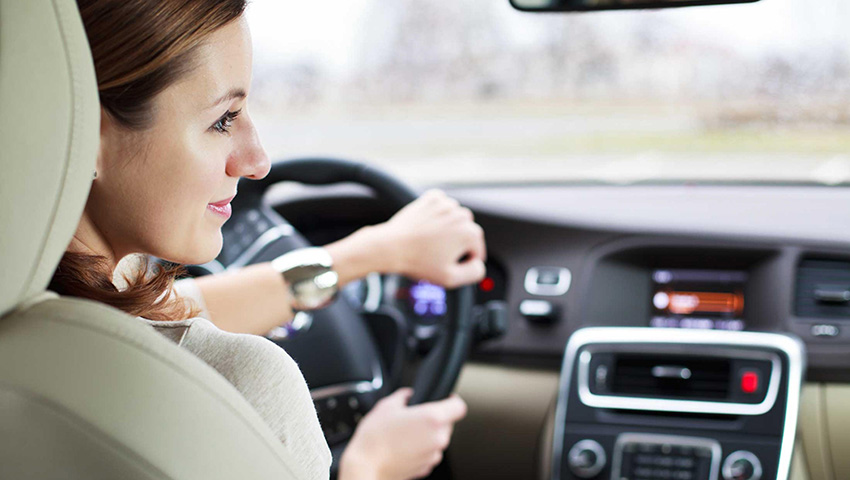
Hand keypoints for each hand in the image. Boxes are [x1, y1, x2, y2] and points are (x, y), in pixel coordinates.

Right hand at [339, 388, 467, 479]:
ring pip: (438, 439)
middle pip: (448, 423)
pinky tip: (403, 446)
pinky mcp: (426, 467)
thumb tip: (407, 395)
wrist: (365, 466)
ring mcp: (433, 455)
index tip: (446, 398)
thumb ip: (403, 396)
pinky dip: (421, 449)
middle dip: (435, 418)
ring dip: (427, 435)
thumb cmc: (374, 438)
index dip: (452, 400)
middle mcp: (438, 438)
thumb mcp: (386, 406)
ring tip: (405, 433)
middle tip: (414, 417)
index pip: (459, 406)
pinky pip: (429, 453)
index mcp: (432, 418)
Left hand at [377, 189, 486, 287]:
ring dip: (448, 228)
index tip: (448, 264)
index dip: (464, 261)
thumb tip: (479, 264)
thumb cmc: (418, 262)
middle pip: (467, 233)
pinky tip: (429, 226)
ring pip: (456, 219)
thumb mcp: (450, 279)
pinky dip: (439, 214)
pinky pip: (443, 206)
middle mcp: (461, 215)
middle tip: (438, 254)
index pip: (477, 250)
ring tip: (431, 241)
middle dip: (457, 244)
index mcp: (470, 234)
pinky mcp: (432, 198)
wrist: (390, 247)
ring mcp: (446, 204)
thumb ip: (474, 273)